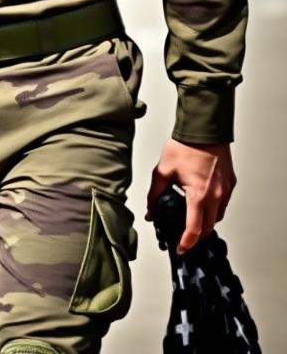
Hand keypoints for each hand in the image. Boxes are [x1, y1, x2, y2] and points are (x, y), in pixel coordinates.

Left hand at [145, 138, 235, 253]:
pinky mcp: (230, 184)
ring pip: (218, 217)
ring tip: (191, 220)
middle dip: (196, 235)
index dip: (187, 242)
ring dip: (206, 222)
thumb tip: (150, 211)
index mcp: (199, 195)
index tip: (180, 248)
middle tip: (184, 237)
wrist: (203, 130)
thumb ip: (155, 195)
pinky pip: (224, 204)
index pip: (195, 229)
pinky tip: (201, 203)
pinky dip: (214, 209)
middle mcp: (217, 197)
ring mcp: (226, 191)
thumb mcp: (162, 171)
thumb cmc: (183, 147)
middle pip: (209, 227)